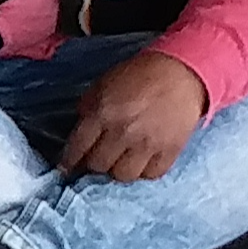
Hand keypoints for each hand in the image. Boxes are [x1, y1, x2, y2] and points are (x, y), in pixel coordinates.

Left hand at [61, 49, 208, 182]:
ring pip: (123, 176)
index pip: (77, 148)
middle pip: (98, 165)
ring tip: (121, 161)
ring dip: (118, 170)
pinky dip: (144, 172)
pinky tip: (142, 162)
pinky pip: (151, 175)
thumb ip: (88, 109)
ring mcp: (148, 143)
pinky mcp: (170, 150)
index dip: (68, 161)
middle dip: (94, 163)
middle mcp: (123, 132)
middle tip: (98, 158)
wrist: (180, 72)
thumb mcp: (102, 85)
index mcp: (102, 114)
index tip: (67, 167)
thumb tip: (78, 135)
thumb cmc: (138, 76)